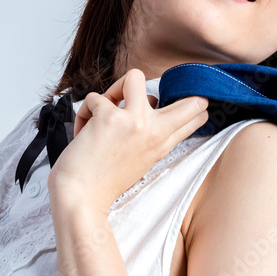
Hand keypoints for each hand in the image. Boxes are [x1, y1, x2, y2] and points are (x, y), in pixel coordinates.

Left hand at [47, 68, 208, 212]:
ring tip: (107, 106)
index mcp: (161, 145)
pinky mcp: (109, 117)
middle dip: (180, 89)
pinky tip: (83, 131)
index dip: (195, 104)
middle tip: (157, 91)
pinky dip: (85, 112)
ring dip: (116, 88)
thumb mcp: (140, 162)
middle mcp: (154, 132)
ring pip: (135, 77)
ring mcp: (134, 122)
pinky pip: (95, 97)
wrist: (81, 198)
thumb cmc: (103, 182)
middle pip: (189, 101)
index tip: (192, 100)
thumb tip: (151, 104)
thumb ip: (150, 137)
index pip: (193, 118)